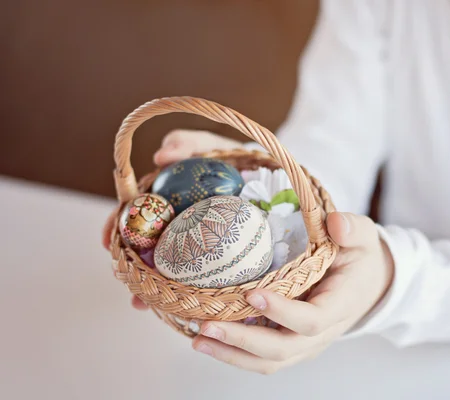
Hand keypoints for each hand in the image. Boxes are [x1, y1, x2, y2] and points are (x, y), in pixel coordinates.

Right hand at [102, 129, 241, 308]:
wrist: (266, 175)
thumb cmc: (231, 158)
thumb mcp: (209, 146)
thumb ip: (186, 143)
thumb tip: (160, 155)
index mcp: (165, 198)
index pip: (131, 213)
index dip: (115, 227)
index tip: (107, 242)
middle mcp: (172, 222)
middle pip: (142, 246)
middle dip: (129, 267)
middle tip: (126, 283)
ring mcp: (192, 240)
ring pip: (164, 266)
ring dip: (150, 286)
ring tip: (142, 303)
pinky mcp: (214, 255)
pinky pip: (195, 274)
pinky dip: (184, 290)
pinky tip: (177, 306)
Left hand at [190, 212, 394, 374]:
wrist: (367, 283)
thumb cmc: (360, 257)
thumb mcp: (363, 236)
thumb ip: (352, 228)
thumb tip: (335, 223)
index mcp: (339, 305)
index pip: (312, 320)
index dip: (283, 313)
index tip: (253, 295)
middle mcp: (322, 333)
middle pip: (283, 350)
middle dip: (243, 342)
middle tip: (206, 326)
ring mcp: (305, 342)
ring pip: (269, 361)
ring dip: (232, 354)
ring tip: (198, 339)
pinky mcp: (291, 342)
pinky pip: (262, 356)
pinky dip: (234, 351)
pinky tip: (206, 336)